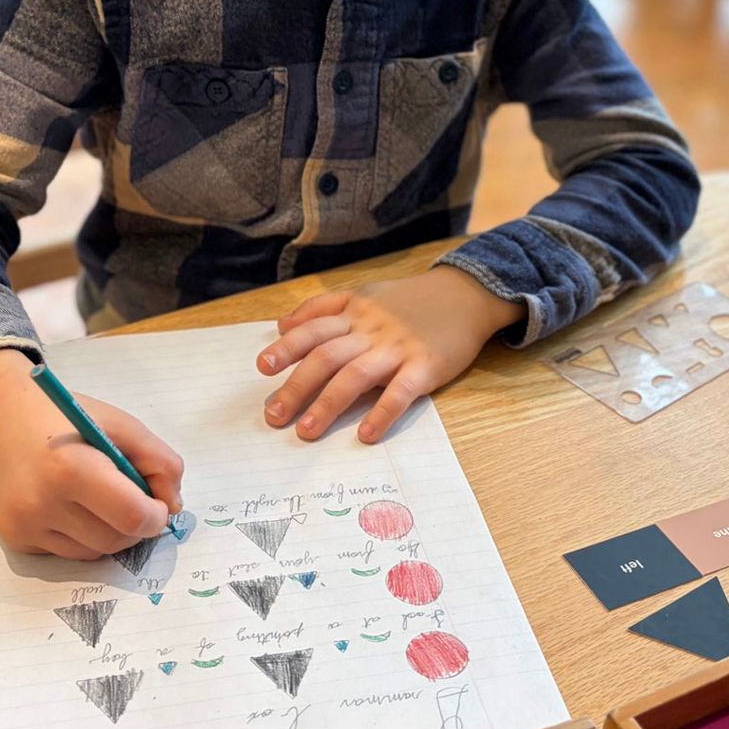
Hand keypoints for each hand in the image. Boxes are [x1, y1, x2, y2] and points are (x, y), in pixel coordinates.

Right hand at [0, 348, 183, 558]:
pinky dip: (80, 536)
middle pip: (115, 541)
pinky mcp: (15, 539)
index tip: (158, 504)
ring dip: (108, 532)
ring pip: (93, 553)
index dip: (156, 515)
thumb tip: (173, 507)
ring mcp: (24, 526)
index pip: (132, 517)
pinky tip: (68, 504)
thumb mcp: (119, 423)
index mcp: (71, 468)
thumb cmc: (63, 417)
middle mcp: (42, 503)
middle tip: (131, 498)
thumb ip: (158, 461)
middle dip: (134, 526)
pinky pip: (66, 553)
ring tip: (97, 497)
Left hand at [256, 267, 521, 442]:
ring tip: (306, 431)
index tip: (262, 368)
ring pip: (355, 375)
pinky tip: (366, 435)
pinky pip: (400, 392)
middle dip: (296, 387)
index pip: (313, 329)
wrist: (467, 294)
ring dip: (327, 405)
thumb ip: (323, 307)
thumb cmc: (410, 300)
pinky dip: (382, 414)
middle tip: (274, 415)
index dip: (287, 348)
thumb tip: (281, 325)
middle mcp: (371, 328)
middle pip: (326, 357)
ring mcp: (398, 347)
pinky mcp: (426, 366)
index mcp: (354, 311)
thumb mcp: (364, 293)